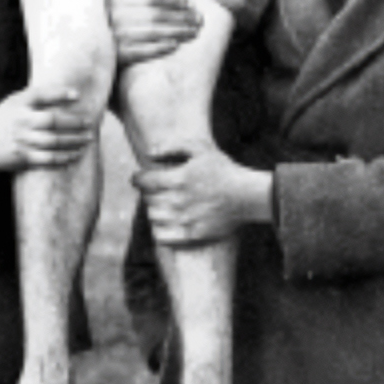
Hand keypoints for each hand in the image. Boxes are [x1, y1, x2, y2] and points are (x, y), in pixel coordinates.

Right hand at [0, 87, 96, 172]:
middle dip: (75, 122)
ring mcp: (22, 141)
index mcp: (17, 105)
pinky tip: (74, 156)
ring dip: (74, 142)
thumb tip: (64, 94)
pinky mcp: (22, 158)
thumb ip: (32, 98)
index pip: (41, 94)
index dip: (60, 93)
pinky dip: (63, 158)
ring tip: (87, 141)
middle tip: (90, 124)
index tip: (77, 95)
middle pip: (54, 120)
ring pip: (55, 141)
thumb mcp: (10, 104)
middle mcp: (21, 121)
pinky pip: (48, 159)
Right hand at [108, 0, 204, 65]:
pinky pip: (142, 51)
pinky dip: (160, 48)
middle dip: (181, 17)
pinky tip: (175, 45)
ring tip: (193, 32)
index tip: (189, 2)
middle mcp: (116, 16)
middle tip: (198, 19)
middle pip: (155, 14)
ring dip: (177, 32)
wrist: (95, 43)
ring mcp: (116, 36)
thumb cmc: (117, 15)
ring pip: (152, 32)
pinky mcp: (118, 54)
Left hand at [132, 147, 269, 245]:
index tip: (138, 178)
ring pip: (153, 217)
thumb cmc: (223, 169)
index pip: (144, 181)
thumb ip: (172, 146)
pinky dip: (159, 229)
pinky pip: (162, 237)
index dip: (137, 178)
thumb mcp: (200, 148)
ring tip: (162, 204)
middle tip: (157, 189)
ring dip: (154, 209)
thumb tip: (149, 154)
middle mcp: (178, 201)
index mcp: (178, 179)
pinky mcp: (192, 235)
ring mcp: (185, 220)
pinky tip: (166, 222)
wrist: (246, 196)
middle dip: (149, 192)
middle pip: (147, 199)